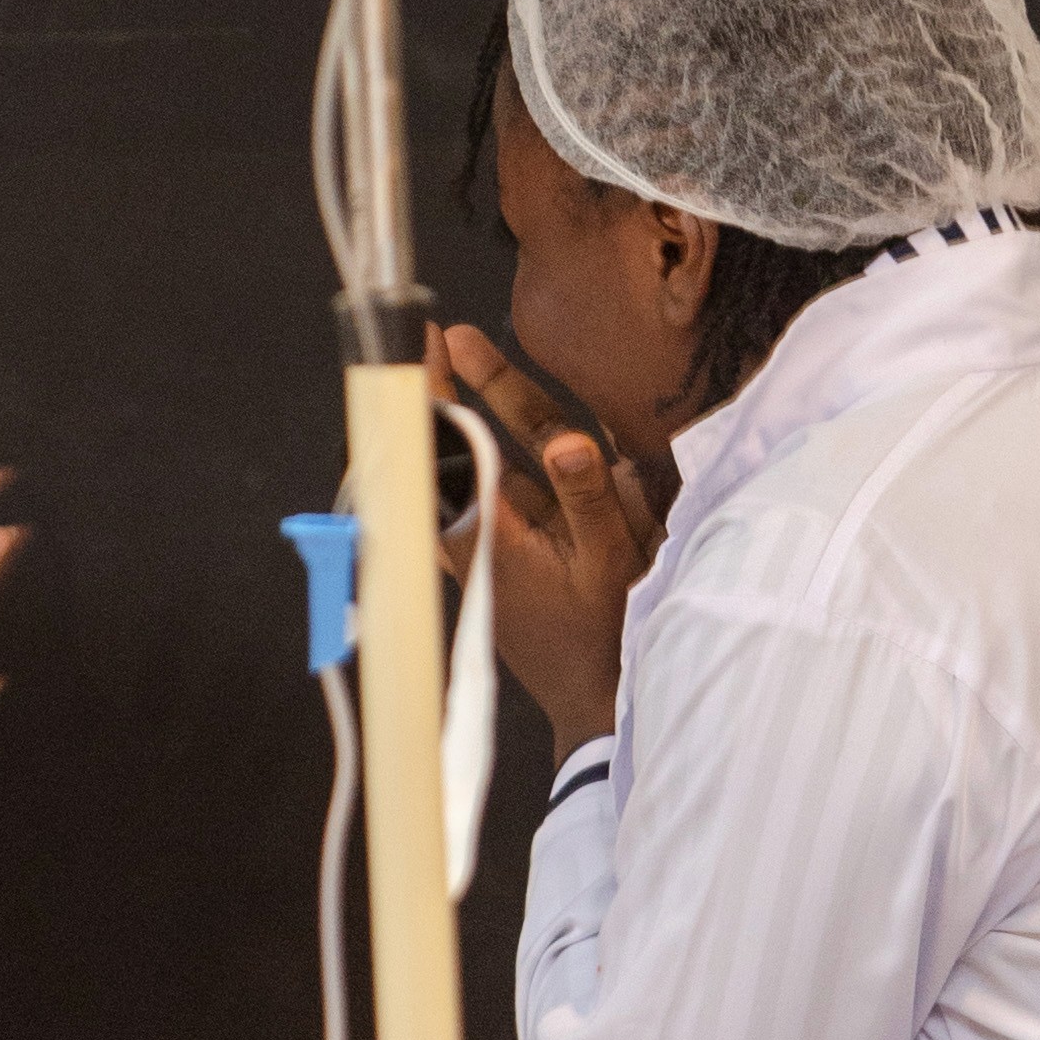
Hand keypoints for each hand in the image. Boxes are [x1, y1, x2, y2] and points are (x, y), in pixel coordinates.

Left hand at [440, 326, 656, 760]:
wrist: (594, 707)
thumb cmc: (601, 641)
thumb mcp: (609, 565)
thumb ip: (590, 499)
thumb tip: (570, 442)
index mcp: (486, 534)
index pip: (446, 449)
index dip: (434, 391)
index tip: (430, 342)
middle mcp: (475, 534)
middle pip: (447, 447)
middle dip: (442, 385)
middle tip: (441, 332)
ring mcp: (487, 543)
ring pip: (470, 461)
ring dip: (471, 405)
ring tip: (463, 348)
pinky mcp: (502, 555)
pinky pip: (488, 489)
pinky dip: (481, 454)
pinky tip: (504, 422)